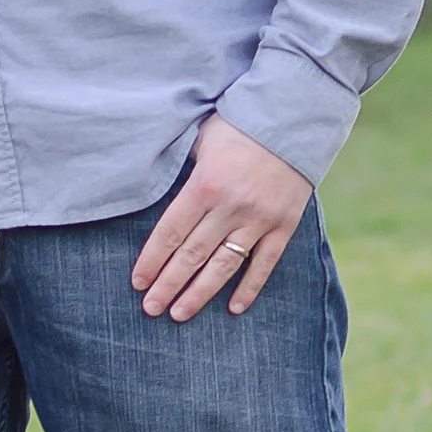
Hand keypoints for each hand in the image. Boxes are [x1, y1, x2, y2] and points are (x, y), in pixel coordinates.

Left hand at [131, 114, 311, 323]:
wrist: (293, 118)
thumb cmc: (239, 124)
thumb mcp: (201, 138)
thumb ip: (181, 167)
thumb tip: (153, 184)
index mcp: (204, 184)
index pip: (170, 232)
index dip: (152, 260)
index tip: (138, 282)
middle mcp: (230, 206)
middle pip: (192, 255)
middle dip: (168, 285)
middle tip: (150, 309)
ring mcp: (259, 219)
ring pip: (224, 266)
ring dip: (199, 293)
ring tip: (179, 314)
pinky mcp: (284, 225)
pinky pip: (265, 263)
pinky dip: (249, 288)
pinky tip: (234, 308)